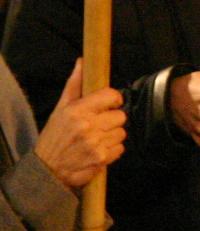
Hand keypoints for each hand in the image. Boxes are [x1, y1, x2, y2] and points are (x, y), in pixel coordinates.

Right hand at [33, 60, 126, 189]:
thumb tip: (82, 61)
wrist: (46, 169)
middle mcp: (87, 126)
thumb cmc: (54, 137)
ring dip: (112, 135)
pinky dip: (112, 150)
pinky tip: (98, 150)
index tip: (109, 104)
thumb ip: (74, 85)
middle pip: (121, 115)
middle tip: (99, 125)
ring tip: (97, 138)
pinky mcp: (101, 159)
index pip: (112, 95)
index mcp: (77, 110)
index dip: (113, 99)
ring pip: (122, 132)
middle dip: (112, 120)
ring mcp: (95, 144)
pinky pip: (120, 149)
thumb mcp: (60, 109)